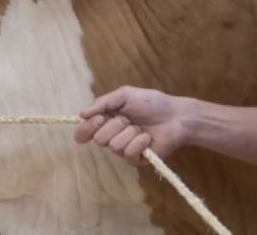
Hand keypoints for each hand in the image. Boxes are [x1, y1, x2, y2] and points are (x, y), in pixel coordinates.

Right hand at [75, 86, 189, 165]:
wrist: (175, 116)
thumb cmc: (150, 103)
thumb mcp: (124, 95)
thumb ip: (102, 103)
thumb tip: (81, 114)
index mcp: (105, 121)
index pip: (83, 133)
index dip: (87, 128)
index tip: (99, 118)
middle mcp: (111, 137)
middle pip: (98, 139)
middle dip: (114, 126)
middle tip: (127, 119)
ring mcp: (123, 150)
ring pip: (114, 146)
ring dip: (129, 133)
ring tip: (141, 128)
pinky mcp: (136, 160)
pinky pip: (128, 154)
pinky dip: (139, 143)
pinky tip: (147, 138)